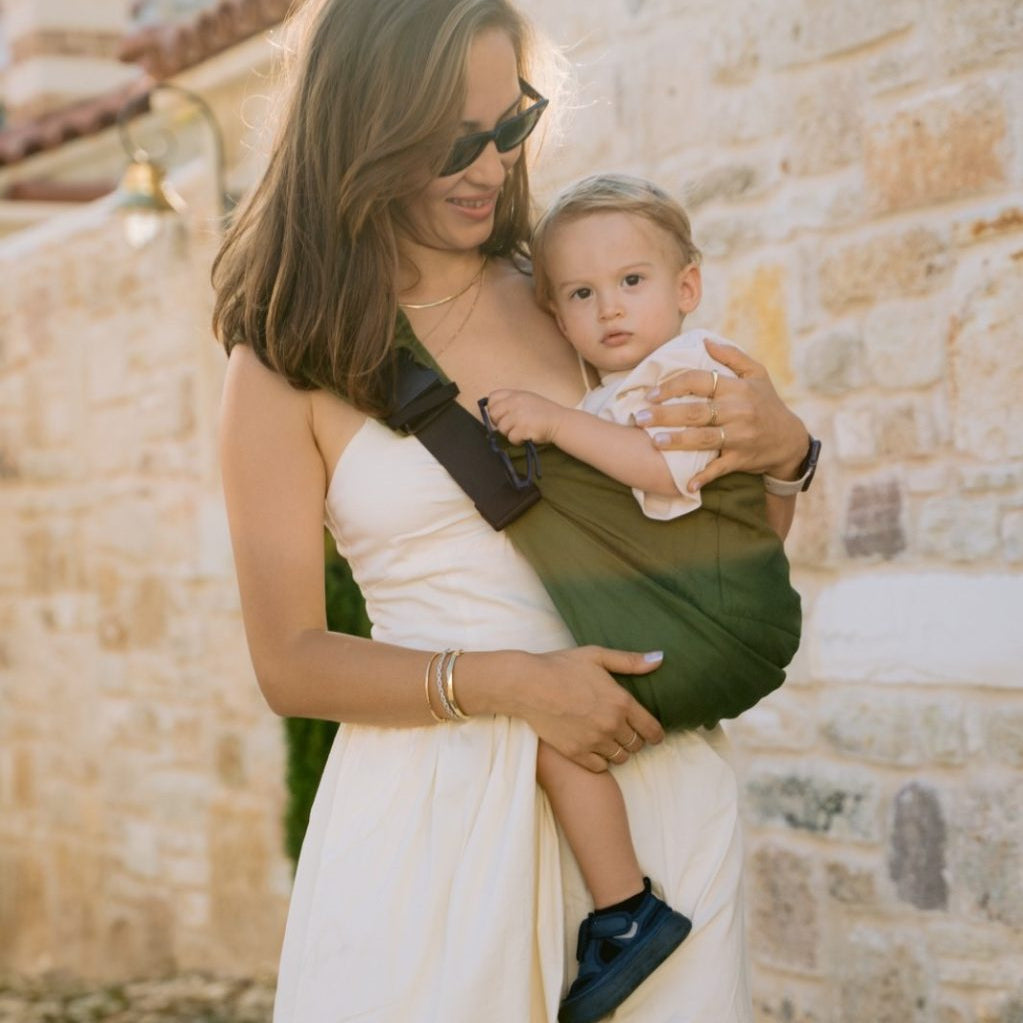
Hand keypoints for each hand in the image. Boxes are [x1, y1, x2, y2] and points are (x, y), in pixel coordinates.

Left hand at [485, 388, 565, 444]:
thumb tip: (492, 411)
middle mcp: (515, 402)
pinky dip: (518, 440)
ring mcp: (519, 415)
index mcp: (515, 394)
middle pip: (494, 414)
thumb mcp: (527, 399)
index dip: (493, 408)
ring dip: (510, 433)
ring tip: (522, 430)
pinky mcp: (523, 428)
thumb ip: (511, 402)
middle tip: (511, 426)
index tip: (500, 414)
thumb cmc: (543, 413)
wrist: (559, 422)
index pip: (493, 397)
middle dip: (499, 422)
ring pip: (501, 428)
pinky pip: (511, 438)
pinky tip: (526, 436)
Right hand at [521, 646, 664, 772]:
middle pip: (637, 745)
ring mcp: (594, 741)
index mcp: (621, 702)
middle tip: (626, 732)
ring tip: (610, 739)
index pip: (652, 730)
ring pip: (620, 757)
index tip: (655, 735)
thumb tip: (660, 658)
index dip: (657, 734)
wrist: (528, 685)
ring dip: (619, 750)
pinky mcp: (576, 753)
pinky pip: (600, 766)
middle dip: (635, 740)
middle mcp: (611, 725)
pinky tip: (595, 748)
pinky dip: (601, 760)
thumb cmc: (561, 666)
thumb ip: (630, 661)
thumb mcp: (597, 656)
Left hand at [639, 339, 808, 491]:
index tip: (651, 394)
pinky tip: (686, 484)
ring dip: (678, 441)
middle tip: (640, 418)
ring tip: (654, 441)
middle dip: (665, 415)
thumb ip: (732, 356)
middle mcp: (738, 411)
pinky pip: (719, 468)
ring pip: (703, 439)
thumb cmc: (767, 403)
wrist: (789, 440)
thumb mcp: (757, 374)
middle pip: (696, 411)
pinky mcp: (741, 458)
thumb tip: (705, 341)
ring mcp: (740, 436)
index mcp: (737, 389)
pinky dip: (704, 477)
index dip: (673, 386)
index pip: (700, 381)